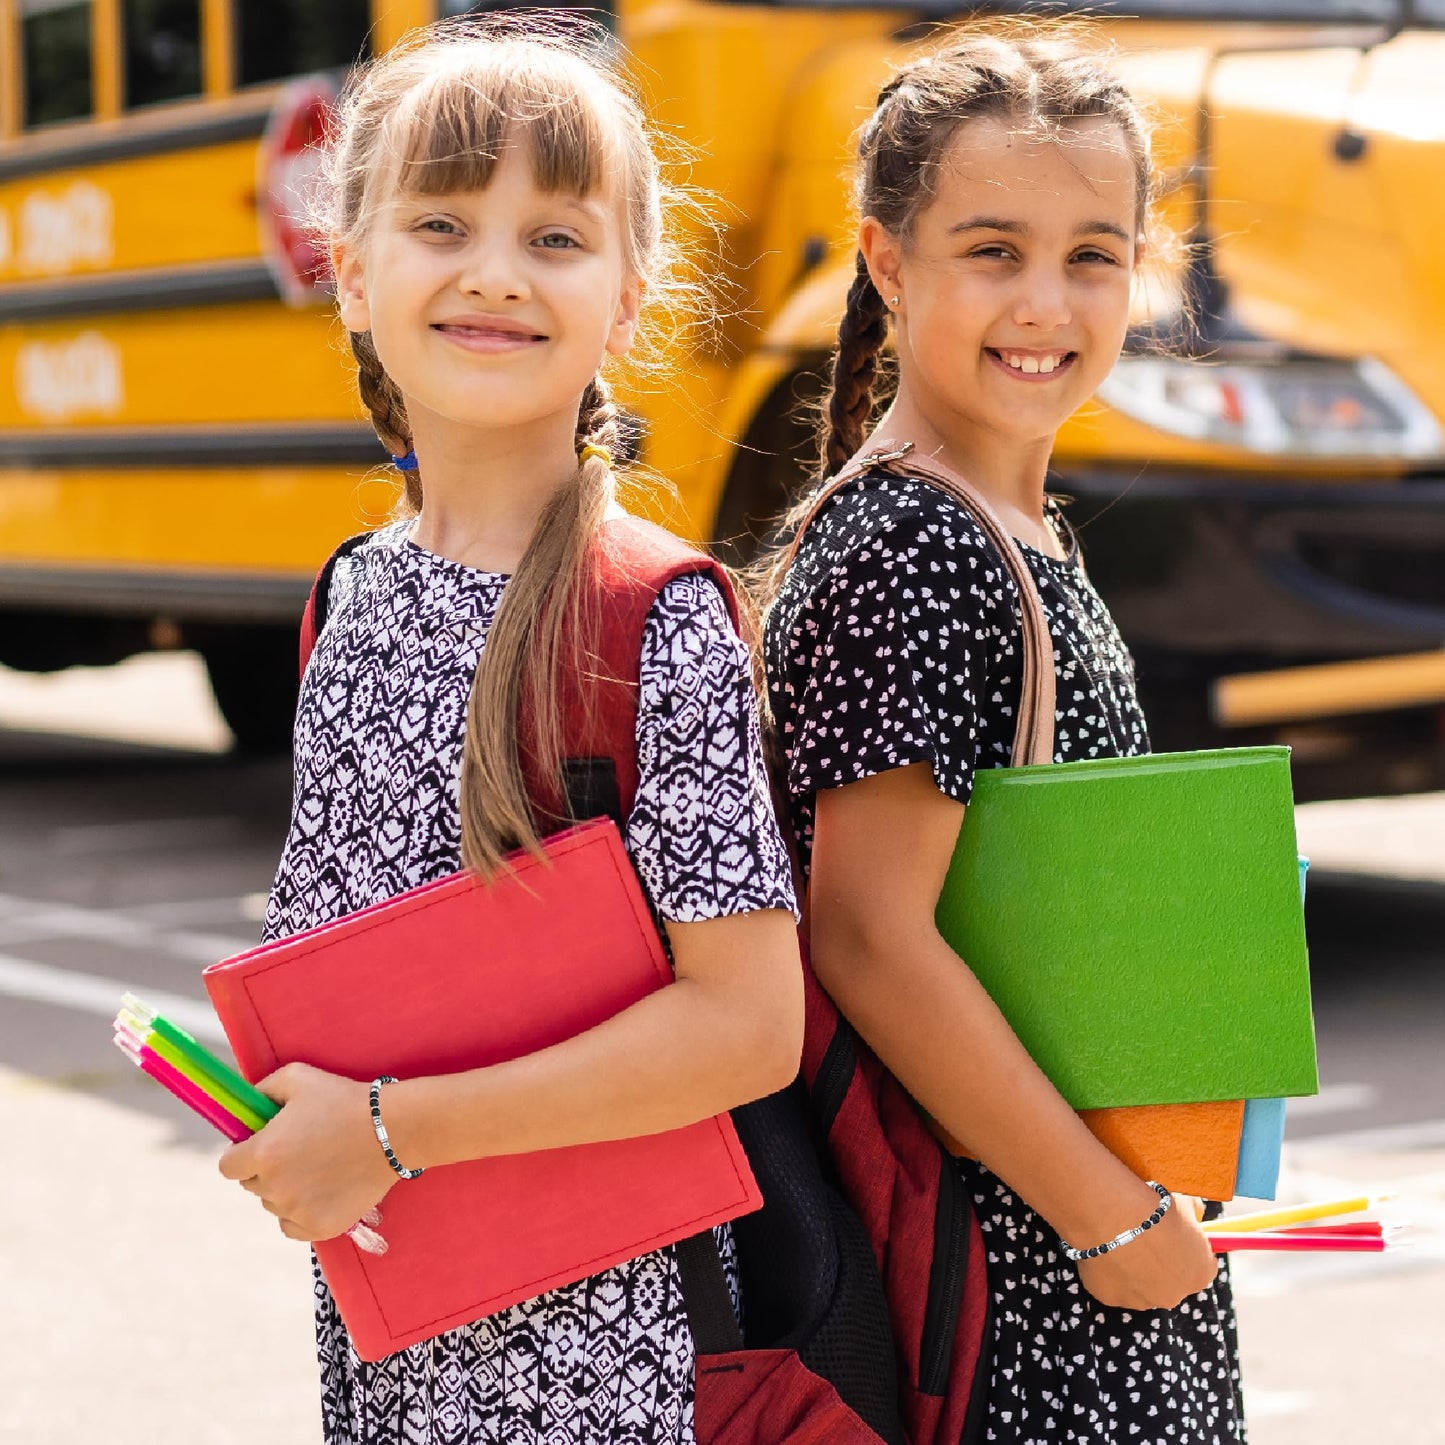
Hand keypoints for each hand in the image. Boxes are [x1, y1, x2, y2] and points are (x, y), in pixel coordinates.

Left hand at [217, 1063, 395, 1244]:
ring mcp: (297, 1212)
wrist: (393, 1130)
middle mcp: (275, 1187)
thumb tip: (245, 1104)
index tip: (258, 1145)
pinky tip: (321, 1190)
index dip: (241, 1153)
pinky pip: (291, 1226)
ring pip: (273, 1204)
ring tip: (317, 1167)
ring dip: (285, 1189)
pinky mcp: (320, 1228)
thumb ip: (262, 1090)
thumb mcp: (297, 1078)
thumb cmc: (344, 1100)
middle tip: (296, 1151)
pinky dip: (300, 1212)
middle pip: (251, 1185)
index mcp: (264, 1153)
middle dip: (266, 1169)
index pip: (228, 1166)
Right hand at [1074, 1192, 1218, 1310]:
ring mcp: (1141, 1300)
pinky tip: (1102, 1247)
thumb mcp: (1184, 1203)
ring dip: (1133, 1270)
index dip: (1186, 1250)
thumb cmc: (1152, 1204)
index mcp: (1198, 1274)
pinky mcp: (1110, 1298)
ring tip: (1117, 1240)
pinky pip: (1112, 1285)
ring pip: (1140, 1287)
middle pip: (1169, 1282)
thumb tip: (1194, 1212)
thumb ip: (1193, 1214)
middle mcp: (1173, 1296)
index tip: (1173, 1235)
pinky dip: (1108, 1271)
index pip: (1200, 1266)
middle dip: (1159, 1265)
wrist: (1112, 1212)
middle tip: (1142, 1237)